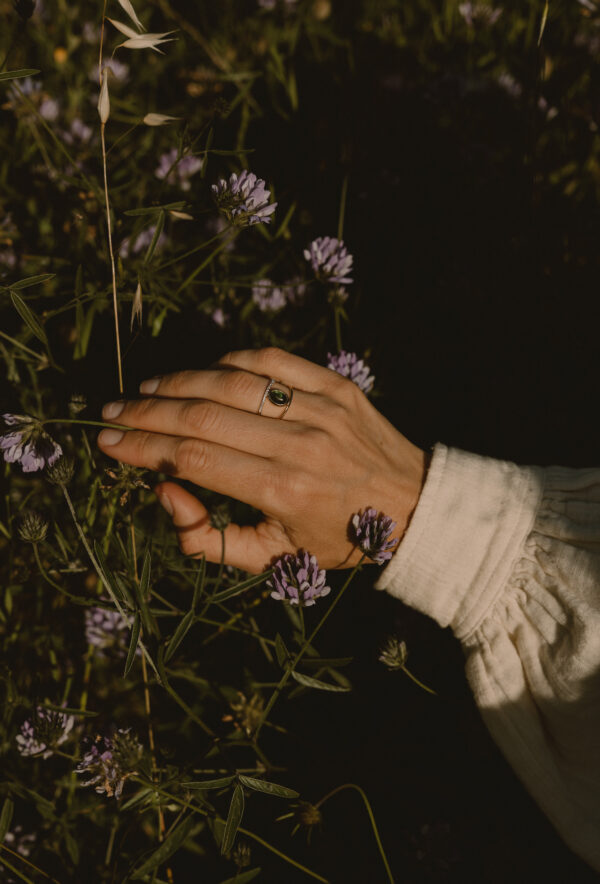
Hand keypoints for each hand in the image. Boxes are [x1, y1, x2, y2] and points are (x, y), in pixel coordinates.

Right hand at [97, 347, 426, 572]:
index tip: (107, 443)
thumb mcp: (276, 561)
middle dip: (146, 412)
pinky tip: (201, 372)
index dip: (142, 448)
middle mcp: (298, 445)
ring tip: (144, 390)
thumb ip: (211, 541)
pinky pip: (270, 361)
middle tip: (111, 412)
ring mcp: (319, 409)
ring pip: (232, 381)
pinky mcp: (335, 385)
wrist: (414, 507)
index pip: (193, 457)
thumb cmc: (338, 539)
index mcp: (282, 492)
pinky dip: (228, 362)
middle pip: (203, 414)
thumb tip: (165, 493)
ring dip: (178, 382)